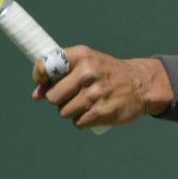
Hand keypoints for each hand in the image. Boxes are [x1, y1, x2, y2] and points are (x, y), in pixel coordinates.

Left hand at [32, 46, 171, 128]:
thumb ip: (60, 74)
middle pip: (53, 97)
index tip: (44, 82)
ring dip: (72, 111)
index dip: (40, 77)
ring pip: (64, 112)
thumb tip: (37, 95)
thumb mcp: (86, 62)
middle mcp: (87, 73)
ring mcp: (94, 93)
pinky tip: (94, 111)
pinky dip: (83, 120)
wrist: (140, 84)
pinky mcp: (101, 112)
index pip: (45, 66)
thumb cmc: (106, 72)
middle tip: (73, 94)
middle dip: (60, 99)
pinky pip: (78, 122)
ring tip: (86, 102)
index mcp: (81, 56)